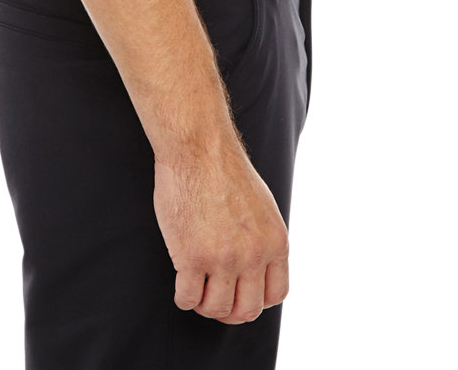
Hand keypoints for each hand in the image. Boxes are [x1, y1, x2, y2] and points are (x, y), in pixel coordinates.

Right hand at [153, 146, 289, 324]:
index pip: (275, 295)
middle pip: (246, 310)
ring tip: (196, 289)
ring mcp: (223, 259)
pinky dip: (184, 298)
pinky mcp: (191, 257)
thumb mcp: (262, 207)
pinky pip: (188, 298)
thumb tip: (257, 268)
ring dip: (204, 305)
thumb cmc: (225, 169)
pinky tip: (181, 283)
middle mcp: (253, 255)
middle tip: (214, 299)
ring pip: (216, 309)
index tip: (240, 294)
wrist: (199, 147)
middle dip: (229, 311)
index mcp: (275, 242)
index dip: (256, 299)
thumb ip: (263, 239)